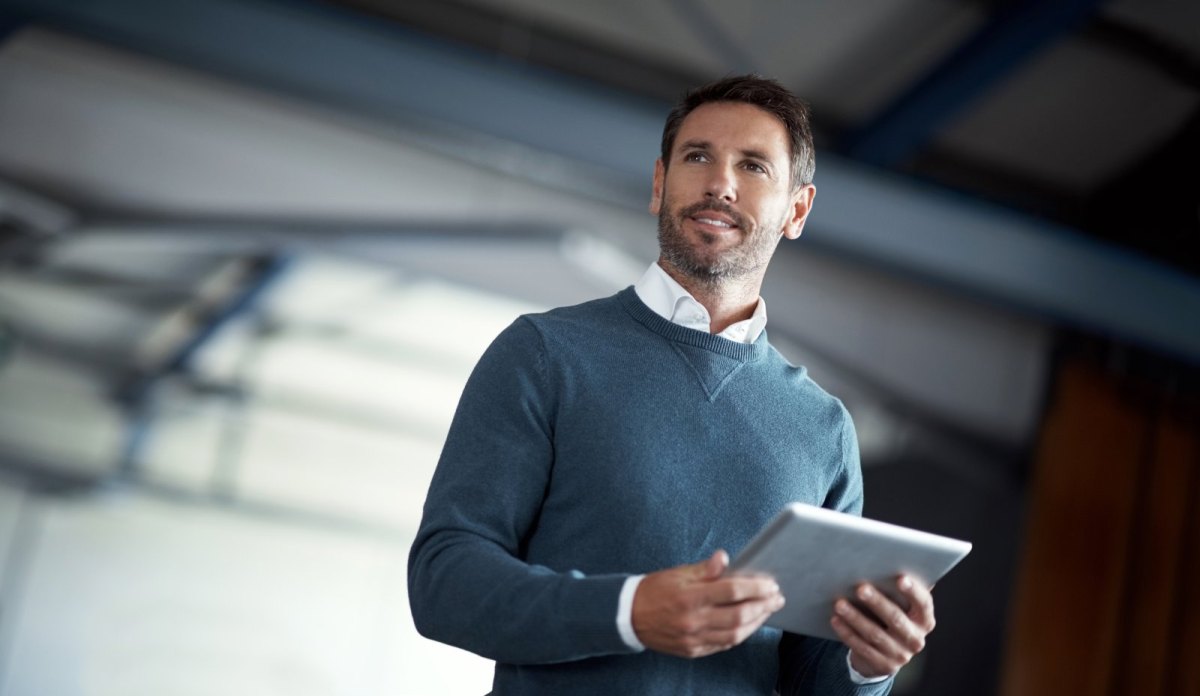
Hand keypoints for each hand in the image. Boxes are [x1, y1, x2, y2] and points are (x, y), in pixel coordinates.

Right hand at [632, 550, 784, 658]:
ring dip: (756, 622)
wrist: (629, 617)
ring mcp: (693, 639)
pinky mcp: (693, 651)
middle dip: (763, 606)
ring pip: (735, 635)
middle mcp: (693, 620)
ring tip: (768, 610)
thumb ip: (704, 569)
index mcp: (690, 597)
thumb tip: (724, 558)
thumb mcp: (677, 573)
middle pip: (739, 616)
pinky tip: (749, 624)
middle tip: (777, 597)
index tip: (770, 583)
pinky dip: (740, 635)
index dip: (756, 587)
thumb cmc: (655, 590)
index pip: (732, 591)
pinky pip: (723, 645)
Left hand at [829, 575, 935, 677]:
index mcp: (924, 619)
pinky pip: (863, 648)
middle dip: (877, 602)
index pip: (923, 603)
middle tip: (860, 588)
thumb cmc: (891, 617)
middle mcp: (916, 639)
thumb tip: (886, 561)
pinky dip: (847, 633)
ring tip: (839, 603)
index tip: (900, 578)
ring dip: (855, 618)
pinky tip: (836, 620)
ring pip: (875, 634)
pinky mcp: (884, 665)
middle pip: (896, 618)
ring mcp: (901, 655)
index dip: (913, 591)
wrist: (886, 654)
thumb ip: (898, 590)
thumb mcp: (900, 606)